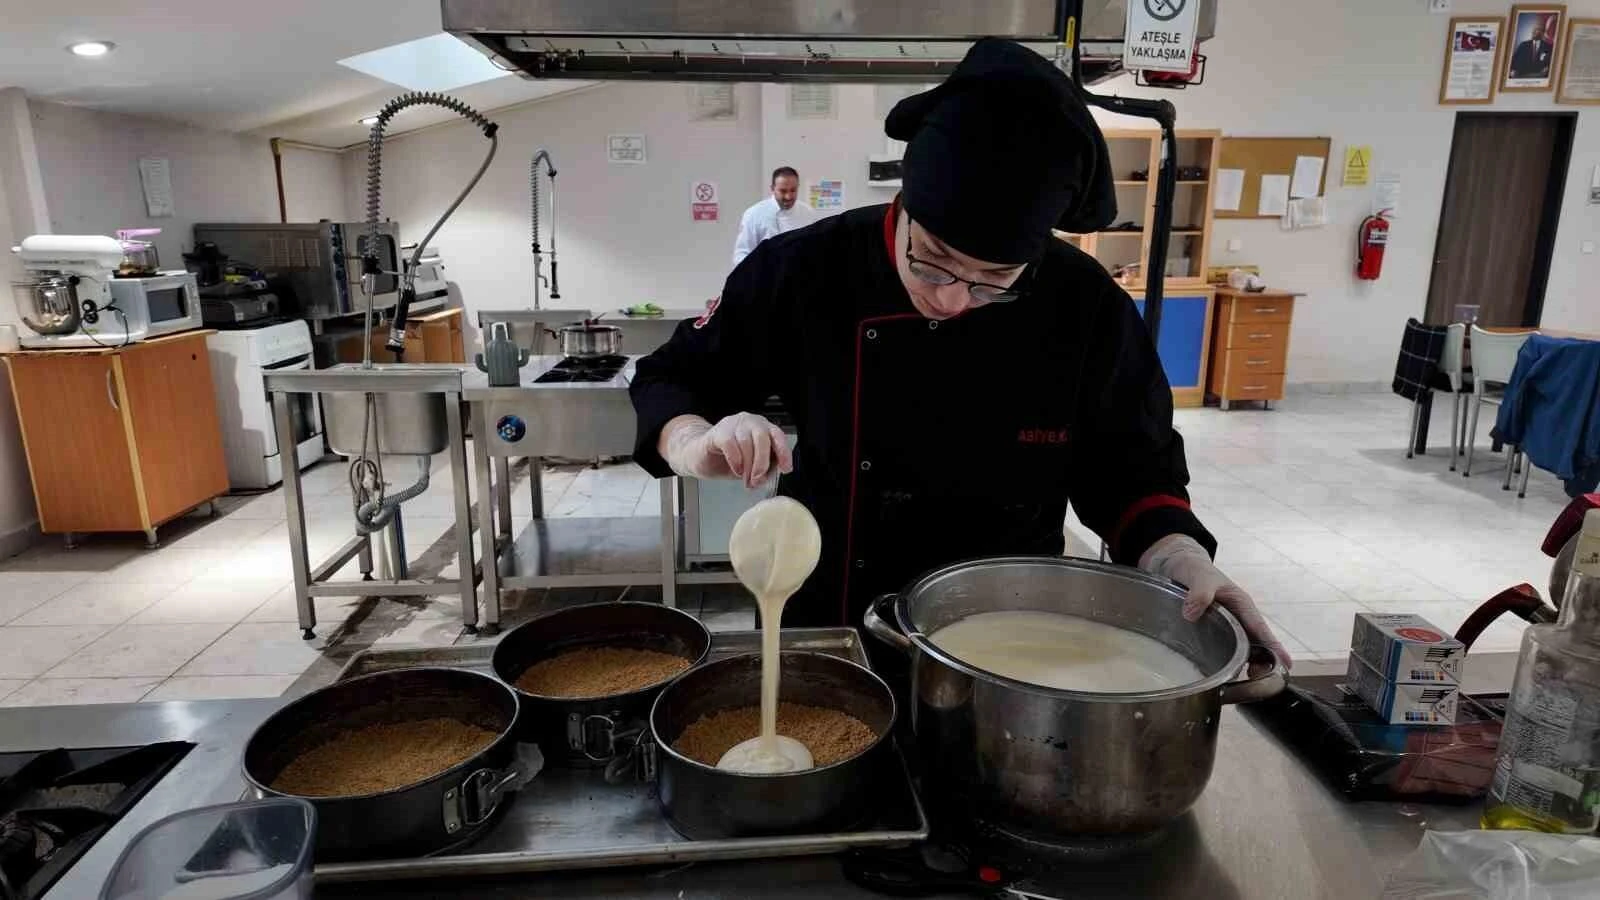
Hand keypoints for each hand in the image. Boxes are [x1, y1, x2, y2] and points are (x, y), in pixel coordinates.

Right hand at [660, 412, 792, 488]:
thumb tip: (765, 477)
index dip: (783, 453)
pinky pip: (730, 444)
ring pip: (747, 442)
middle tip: (757, 479)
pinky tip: (736, 469)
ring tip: (745, 479)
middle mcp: (749, 422)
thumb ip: (762, 470)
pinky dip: (736, 460)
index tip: (785, 469)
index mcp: (762, 429)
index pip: (778, 436)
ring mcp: (732, 424)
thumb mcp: (750, 467)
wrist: (698, 457)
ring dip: (748, 466)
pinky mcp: (717, 432)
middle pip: (763, 438)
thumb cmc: (726, 460)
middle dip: (762, 462)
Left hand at [1140, 534, 1292, 668]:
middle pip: (1255, 644)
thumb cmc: (1194, 568)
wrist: (1176, 566)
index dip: (1273, 646)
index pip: (1260, 627)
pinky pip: (1221, 651)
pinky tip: (1218, 679)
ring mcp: (1225, 628)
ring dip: (1242, 667)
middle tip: (1258, 682)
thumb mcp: (1197, 575)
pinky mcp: (1211, 634)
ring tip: (1238, 687)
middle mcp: (1237, 618)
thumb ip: (1199, 591)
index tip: (1286, 664)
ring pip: (1239, 651)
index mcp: (1241, 604)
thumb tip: (1191, 613)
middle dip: (1261, 663)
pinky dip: (1223, 664)